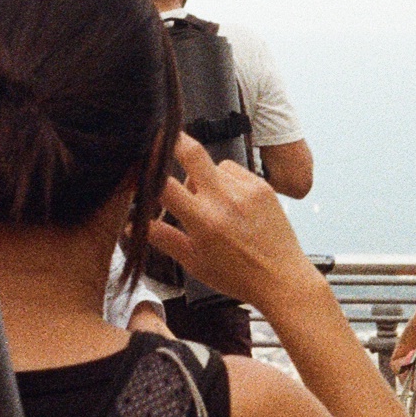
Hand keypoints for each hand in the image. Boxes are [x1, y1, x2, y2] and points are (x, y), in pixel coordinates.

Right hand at [150, 134, 318, 318]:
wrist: (282, 279)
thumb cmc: (239, 277)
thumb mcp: (194, 263)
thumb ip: (164, 239)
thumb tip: (134, 226)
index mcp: (203, 221)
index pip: (165, 185)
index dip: (147, 173)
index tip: (139, 169)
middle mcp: (224, 200)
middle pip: (192, 152)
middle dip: (174, 141)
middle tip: (163, 137)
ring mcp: (246, 190)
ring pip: (214, 165)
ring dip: (205, 177)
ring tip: (209, 202)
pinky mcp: (262, 187)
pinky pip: (235, 171)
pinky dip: (227, 182)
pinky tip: (230, 203)